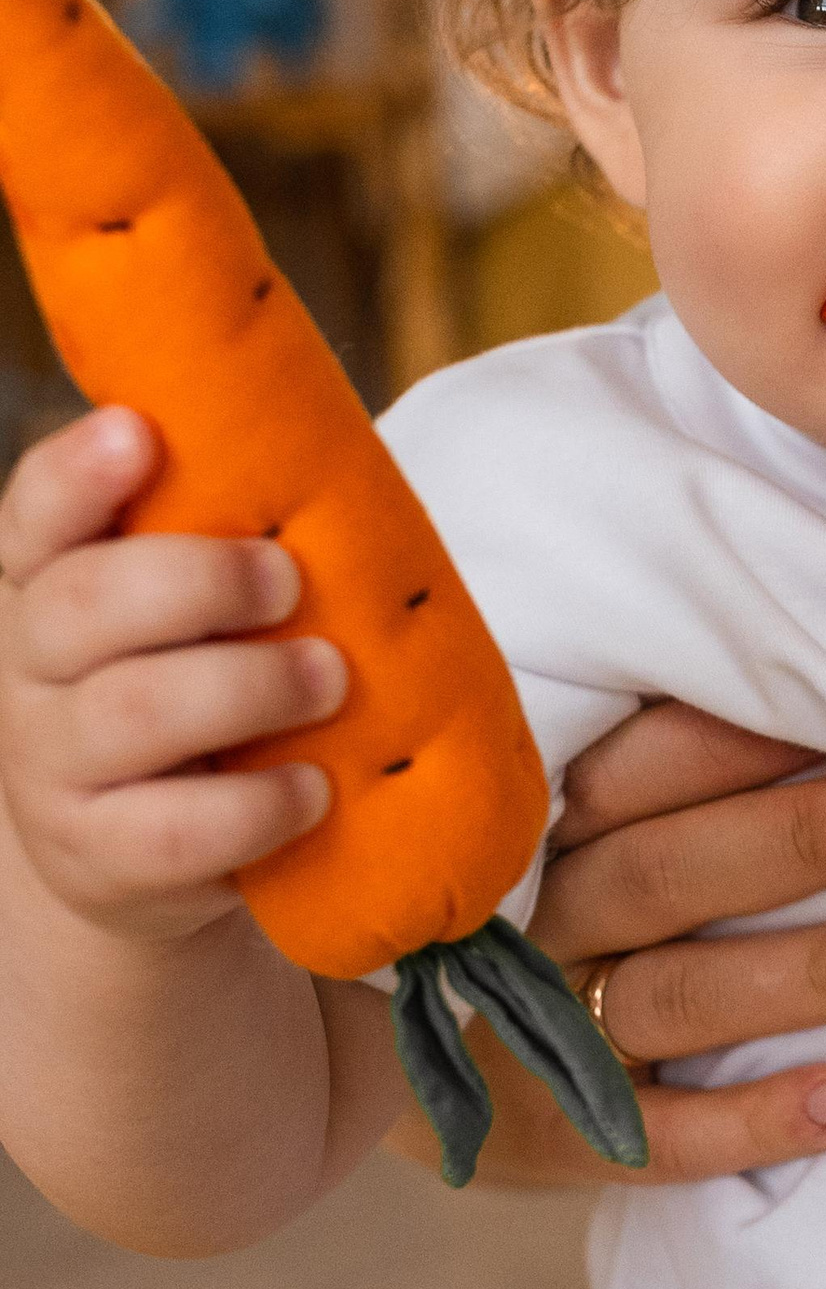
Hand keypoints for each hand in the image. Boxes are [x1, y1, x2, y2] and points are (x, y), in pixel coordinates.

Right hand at [0, 405, 338, 942]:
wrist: (159, 848)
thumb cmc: (206, 685)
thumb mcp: (205, 610)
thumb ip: (234, 543)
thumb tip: (331, 479)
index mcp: (51, 578)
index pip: (36, 512)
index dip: (78, 473)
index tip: (139, 433)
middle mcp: (31, 666)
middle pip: (79, 602)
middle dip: (200, 580)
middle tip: (290, 580)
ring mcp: (52, 766)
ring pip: (131, 710)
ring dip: (250, 685)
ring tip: (329, 678)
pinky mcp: (97, 856)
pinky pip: (173, 831)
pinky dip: (260, 805)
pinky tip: (314, 785)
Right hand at [389, 700, 825, 1187]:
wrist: (439, 1075)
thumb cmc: (577, 912)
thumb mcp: (598, 827)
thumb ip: (686, 773)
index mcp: (549, 826)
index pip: (638, 769)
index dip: (745, 745)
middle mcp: (542, 919)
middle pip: (666, 873)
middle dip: (800, 843)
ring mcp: (543, 1033)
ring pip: (677, 995)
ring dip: (806, 974)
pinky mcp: (559, 1137)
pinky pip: (659, 1136)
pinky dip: (754, 1120)